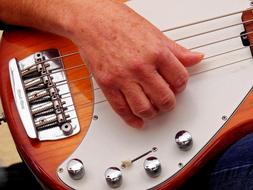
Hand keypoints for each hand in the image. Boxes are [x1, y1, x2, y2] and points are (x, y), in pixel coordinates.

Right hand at [68, 0, 202, 127]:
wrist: (91, 21)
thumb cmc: (119, 23)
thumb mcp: (154, 33)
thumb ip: (176, 50)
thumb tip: (195, 58)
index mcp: (156, 52)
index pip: (180, 79)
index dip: (181, 85)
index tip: (177, 86)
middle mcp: (141, 67)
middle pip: (165, 98)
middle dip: (169, 103)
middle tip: (167, 101)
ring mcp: (123, 78)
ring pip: (144, 109)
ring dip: (152, 113)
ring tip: (153, 109)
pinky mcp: (107, 85)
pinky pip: (121, 109)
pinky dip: (132, 120)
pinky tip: (137, 121)